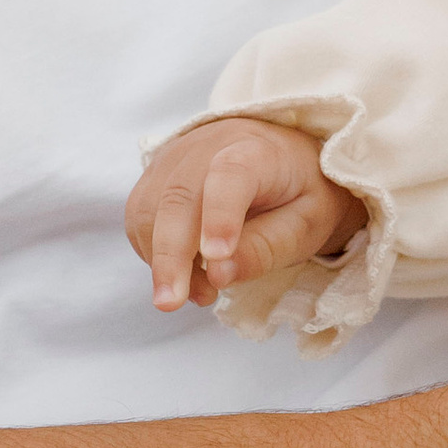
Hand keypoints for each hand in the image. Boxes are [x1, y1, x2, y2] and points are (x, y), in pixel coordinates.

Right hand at [126, 118, 368, 313]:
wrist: (282, 158)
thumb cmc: (301, 193)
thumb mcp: (308, 223)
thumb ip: (268, 247)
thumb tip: (219, 273)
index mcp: (258, 151)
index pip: (231, 175)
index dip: (220, 215)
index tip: (217, 258)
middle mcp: (208, 145)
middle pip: (177, 196)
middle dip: (170, 254)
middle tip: (171, 302)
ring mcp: (175, 158)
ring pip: (148, 209)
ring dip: (163, 261)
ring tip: (202, 292)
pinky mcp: (155, 175)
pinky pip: (139, 218)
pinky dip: (154, 254)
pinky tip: (187, 274)